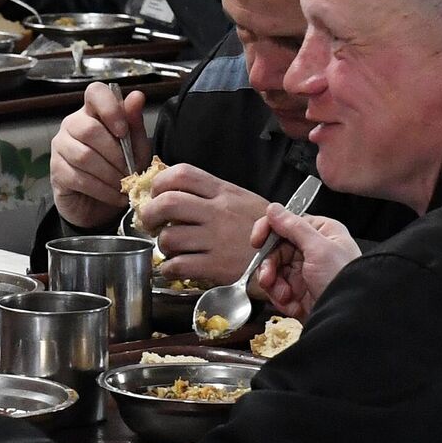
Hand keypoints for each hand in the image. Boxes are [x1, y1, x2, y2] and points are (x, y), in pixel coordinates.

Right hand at [48, 83, 149, 228]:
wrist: (102, 204)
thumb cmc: (119, 169)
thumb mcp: (136, 147)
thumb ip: (134, 123)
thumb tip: (137, 96)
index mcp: (93, 112)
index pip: (95, 93)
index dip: (110, 108)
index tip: (123, 131)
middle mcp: (72, 125)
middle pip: (89, 130)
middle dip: (115, 154)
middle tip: (130, 171)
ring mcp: (60, 147)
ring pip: (84, 156)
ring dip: (110, 175)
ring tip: (124, 186)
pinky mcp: (56, 171)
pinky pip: (78, 178)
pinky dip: (102, 189)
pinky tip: (114, 195)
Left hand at [139, 165, 270, 284]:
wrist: (292, 257)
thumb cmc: (264, 229)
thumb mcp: (242, 200)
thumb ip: (211, 194)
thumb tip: (171, 192)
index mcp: (224, 192)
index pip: (181, 174)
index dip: (160, 183)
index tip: (156, 195)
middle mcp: (219, 212)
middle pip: (167, 203)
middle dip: (149, 213)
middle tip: (150, 222)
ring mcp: (217, 240)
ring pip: (169, 237)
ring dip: (162, 245)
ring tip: (170, 248)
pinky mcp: (217, 267)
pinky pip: (178, 265)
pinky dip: (169, 268)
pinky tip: (176, 266)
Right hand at [251, 206, 358, 318]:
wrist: (348, 319)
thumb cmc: (342, 280)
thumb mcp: (319, 249)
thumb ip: (294, 227)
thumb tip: (273, 208)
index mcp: (322, 232)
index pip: (286, 223)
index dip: (268, 231)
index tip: (256, 242)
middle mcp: (313, 249)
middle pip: (275, 249)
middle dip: (269, 266)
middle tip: (268, 278)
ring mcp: (305, 271)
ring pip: (273, 270)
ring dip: (274, 284)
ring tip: (284, 295)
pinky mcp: (300, 291)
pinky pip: (277, 289)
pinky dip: (280, 298)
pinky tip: (292, 304)